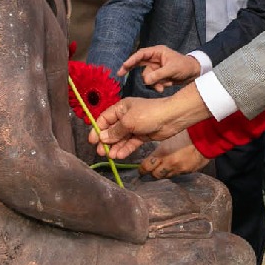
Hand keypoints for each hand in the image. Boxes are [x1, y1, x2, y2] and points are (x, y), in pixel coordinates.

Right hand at [89, 85, 212, 158]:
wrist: (171, 118)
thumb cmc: (148, 114)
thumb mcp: (128, 122)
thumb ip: (115, 131)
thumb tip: (102, 138)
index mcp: (121, 108)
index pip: (104, 119)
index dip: (97, 129)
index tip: (92, 141)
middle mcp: (126, 117)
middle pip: (112, 130)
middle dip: (106, 141)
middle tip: (101, 152)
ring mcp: (134, 126)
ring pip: (121, 138)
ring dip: (115, 147)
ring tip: (110, 156)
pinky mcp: (142, 135)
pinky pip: (130, 143)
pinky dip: (125, 149)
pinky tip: (120, 156)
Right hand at [120, 45, 202, 91]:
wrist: (194, 73)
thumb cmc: (185, 66)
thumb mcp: (172, 69)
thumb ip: (158, 74)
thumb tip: (145, 80)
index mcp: (157, 52)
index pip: (141, 54)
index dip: (131, 59)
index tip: (124, 66)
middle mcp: (155, 59)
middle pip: (138, 63)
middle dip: (130, 68)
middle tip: (120, 73)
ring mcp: (156, 68)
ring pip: (146, 76)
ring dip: (153, 83)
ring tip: (163, 86)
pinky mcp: (158, 76)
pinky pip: (152, 81)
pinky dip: (157, 85)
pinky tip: (165, 86)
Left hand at [139, 131, 208, 178]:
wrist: (205, 139)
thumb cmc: (186, 134)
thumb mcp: (169, 138)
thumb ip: (160, 150)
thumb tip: (152, 156)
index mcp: (162, 153)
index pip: (146, 167)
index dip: (142, 169)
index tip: (142, 169)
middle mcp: (169, 164)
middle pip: (155, 175)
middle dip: (152, 172)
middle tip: (152, 169)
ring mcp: (179, 169)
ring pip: (166, 177)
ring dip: (163, 173)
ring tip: (164, 167)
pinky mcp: (187, 172)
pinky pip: (177, 175)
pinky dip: (174, 171)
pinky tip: (175, 166)